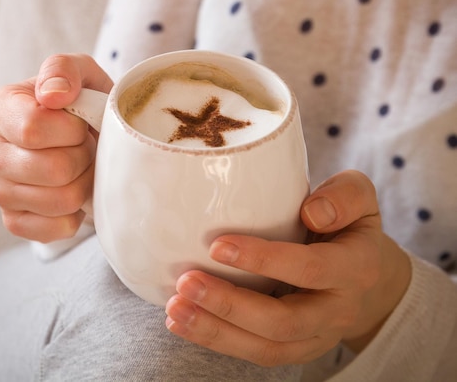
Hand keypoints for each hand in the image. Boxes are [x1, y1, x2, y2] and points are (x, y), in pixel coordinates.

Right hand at [0, 54, 112, 242]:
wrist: (84, 134)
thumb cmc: (79, 100)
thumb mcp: (78, 71)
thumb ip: (63, 70)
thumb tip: (53, 95)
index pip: (34, 129)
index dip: (71, 129)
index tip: (79, 121)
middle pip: (53, 169)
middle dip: (84, 156)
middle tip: (86, 145)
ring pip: (61, 200)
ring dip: (85, 182)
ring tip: (82, 164)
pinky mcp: (13, 220)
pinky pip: (56, 229)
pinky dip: (76, 211)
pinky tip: (73, 188)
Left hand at [165, 171, 411, 365]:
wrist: (371, 279)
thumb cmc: (351, 226)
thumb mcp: (359, 198)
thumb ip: (343, 195)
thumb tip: (311, 212)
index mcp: (354, 267)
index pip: (309, 269)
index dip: (264, 260)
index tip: (217, 246)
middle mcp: (337, 310)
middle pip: (282, 321)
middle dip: (229, 305)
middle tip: (186, 282)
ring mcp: (316, 336)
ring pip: (266, 347)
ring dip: (216, 331)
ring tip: (175, 308)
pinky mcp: (296, 348)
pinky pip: (257, 353)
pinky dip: (218, 341)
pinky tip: (183, 322)